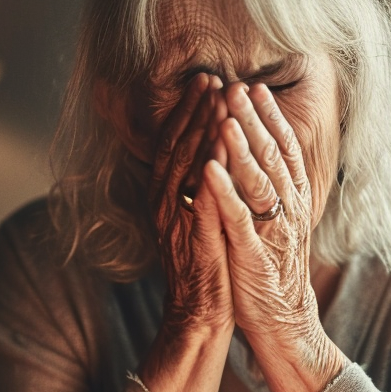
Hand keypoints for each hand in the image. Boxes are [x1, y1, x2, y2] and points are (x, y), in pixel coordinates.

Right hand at [148, 73, 232, 339]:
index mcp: (163, 197)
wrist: (199, 313)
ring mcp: (178, 219)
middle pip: (178, 146)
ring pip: (188, 165)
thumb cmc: (203, 265)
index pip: (173, 143)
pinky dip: (214, 168)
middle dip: (195, 109)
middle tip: (212, 78)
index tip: (204, 82)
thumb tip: (204, 155)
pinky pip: (204, 195)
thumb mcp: (193, 219)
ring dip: (203, 128)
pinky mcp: (196, 236)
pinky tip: (227, 145)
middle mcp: (164, 203)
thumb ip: (194, 188)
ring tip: (221, 97)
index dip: (186, 111)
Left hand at [203, 82, 346, 391]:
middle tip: (236, 87)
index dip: (270, 120)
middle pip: (271, 157)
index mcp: (291, 202)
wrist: (281, 322)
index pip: (283, 152)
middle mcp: (286, 211)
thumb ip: (272, 191)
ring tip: (225, 114)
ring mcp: (270, 232)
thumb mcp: (276, 224)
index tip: (254, 90)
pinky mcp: (252, 255)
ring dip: (241, 146)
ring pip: (257, 181)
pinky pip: (237, 219)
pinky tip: (208, 168)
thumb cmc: (271, 269)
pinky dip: (223, 192)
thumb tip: (261, 156)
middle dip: (252, 120)